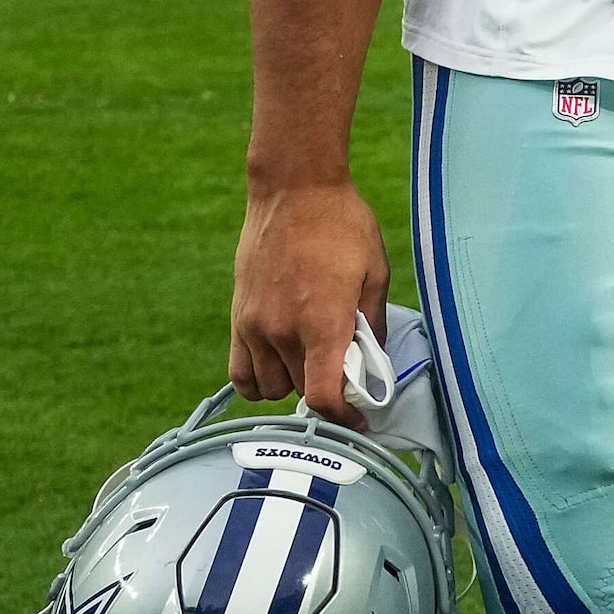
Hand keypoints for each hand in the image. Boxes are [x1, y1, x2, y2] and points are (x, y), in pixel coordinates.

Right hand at [229, 180, 386, 426]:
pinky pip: (240, 372)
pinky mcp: (238, 318)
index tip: (358, 422)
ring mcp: (254, 326)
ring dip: (294, 383)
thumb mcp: (376, 272)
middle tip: (346, 372)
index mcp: (322, 322)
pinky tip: (281, 363)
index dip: (341, 417)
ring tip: (314, 359)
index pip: (322, 396)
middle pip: (300, 391)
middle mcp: (282, 330)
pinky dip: (259, 379)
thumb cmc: (343, 226)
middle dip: (326, 390)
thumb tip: (372, 364)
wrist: (294, 191)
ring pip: (270, 387)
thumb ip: (373, 324)